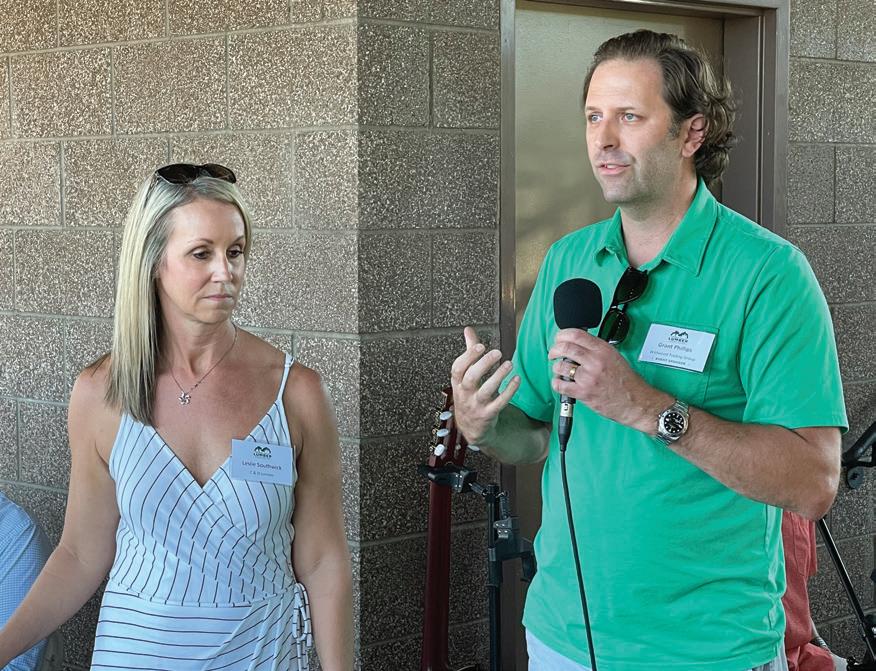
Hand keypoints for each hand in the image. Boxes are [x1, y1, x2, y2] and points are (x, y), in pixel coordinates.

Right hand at [450, 327, 519, 444]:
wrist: (472, 428)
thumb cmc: (469, 396)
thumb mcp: (464, 377)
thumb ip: (469, 352)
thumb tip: (468, 330)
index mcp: (457, 383)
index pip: (457, 369)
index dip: (468, 357)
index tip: (480, 345)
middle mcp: (465, 394)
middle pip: (471, 378)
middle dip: (483, 364)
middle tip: (497, 352)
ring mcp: (476, 405)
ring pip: (486, 391)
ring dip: (498, 376)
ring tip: (509, 364)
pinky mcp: (489, 414)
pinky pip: (500, 403)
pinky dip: (509, 391)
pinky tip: (517, 380)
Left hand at [548, 328, 668, 431]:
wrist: (637, 402)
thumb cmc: (627, 382)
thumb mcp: (615, 357)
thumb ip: (596, 350)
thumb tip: (578, 344)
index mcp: (603, 350)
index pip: (576, 334)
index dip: (562, 334)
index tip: (559, 338)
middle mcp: (595, 361)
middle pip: (565, 348)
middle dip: (554, 349)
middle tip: (553, 353)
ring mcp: (588, 377)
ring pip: (560, 366)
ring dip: (556, 367)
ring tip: (560, 370)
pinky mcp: (584, 393)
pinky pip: (560, 385)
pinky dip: (556, 383)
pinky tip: (560, 383)